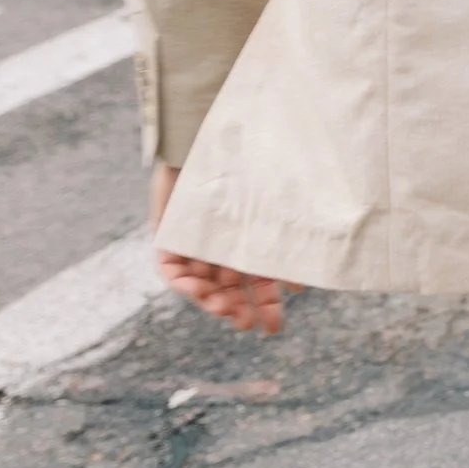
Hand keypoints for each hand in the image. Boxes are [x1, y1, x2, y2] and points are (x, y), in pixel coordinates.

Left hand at [150, 162, 297, 334]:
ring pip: (201, 285)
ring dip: (211, 301)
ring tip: (224, 308)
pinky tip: (197, 290)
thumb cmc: (252, 171)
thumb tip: (299, 288)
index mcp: (250, 246)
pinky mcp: (169, 237)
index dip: (265, 308)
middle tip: (247, 324)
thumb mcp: (271, 214)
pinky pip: (170, 270)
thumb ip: (283, 248)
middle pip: (229, 291)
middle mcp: (223, 249)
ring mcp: (195, 244)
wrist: (213, 138)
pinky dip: (182, 284)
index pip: (258, 286)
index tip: (273, 329)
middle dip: (238, 311)